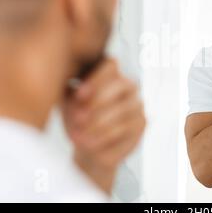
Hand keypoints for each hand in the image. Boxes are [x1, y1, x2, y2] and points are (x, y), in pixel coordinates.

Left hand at [62, 58, 145, 193]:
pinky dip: (104, 138)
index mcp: (111, 74)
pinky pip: (125, 129)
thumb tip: (69, 85)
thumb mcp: (69, 104)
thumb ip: (70, 92)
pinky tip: (89, 144)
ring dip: (97, 125)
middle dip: (98, 103)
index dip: (96, 79)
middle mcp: (129, 86)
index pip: (111, 65)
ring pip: (122, 111)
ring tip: (78, 137)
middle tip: (79, 119)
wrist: (88, 147)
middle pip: (120, 85)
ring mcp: (138, 104)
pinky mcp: (142, 123)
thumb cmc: (77, 120)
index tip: (79, 95)